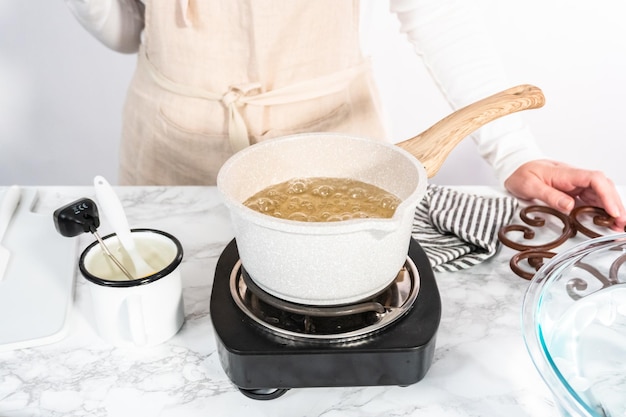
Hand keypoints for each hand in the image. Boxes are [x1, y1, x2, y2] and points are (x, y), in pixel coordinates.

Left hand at [504, 159, 625, 231]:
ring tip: (619, 225)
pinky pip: (592, 199)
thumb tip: (569, 206)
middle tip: (622, 223)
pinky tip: (607, 220)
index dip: (607, 195)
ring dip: (612, 208)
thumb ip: (550, 196)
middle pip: (604, 187)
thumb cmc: (521, 174)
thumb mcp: (530, 186)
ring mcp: (576, 184)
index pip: (595, 179)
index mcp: (566, 173)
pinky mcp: (574, 192)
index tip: (612, 211)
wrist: (515, 167)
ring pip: (601, 194)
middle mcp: (575, 178)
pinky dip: (602, 209)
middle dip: (616, 204)